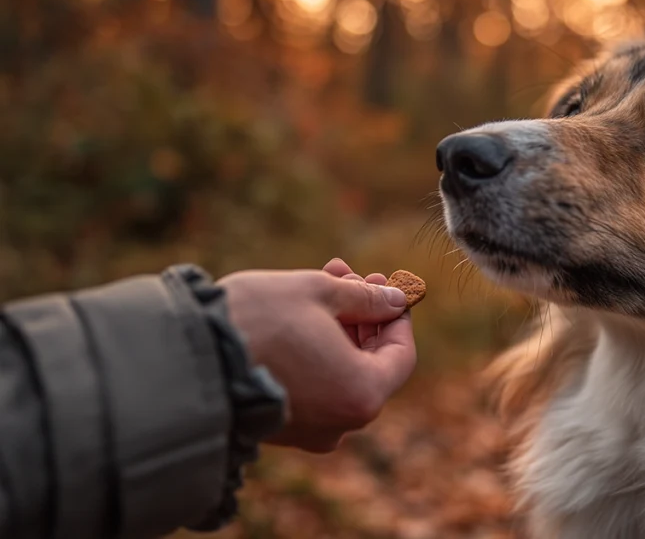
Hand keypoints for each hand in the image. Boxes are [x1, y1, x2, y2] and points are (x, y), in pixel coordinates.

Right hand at [218, 259, 416, 452]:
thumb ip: (365, 298)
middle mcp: (341, 423)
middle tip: (350, 275)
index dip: (396, 316)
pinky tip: (299, 314)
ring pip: (338, 372)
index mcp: (362, 394)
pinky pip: (312, 387)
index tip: (384, 285)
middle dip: (362, 315)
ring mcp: (309, 431)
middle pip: (369, 363)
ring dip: (337, 327)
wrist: (182, 359)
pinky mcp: (280, 428)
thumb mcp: (317, 292)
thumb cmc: (255, 322)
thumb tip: (396, 301)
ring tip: (323, 280)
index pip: (401, 354)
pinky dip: (314, 352)